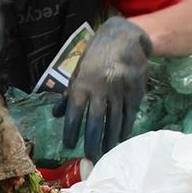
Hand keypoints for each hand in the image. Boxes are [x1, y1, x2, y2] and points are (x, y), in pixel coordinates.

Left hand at [55, 17, 151, 161]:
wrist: (125, 36)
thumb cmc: (97, 55)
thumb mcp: (78, 70)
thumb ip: (68, 94)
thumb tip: (56, 115)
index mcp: (83, 82)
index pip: (74, 112)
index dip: (70, 130)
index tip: (68, 146)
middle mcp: (101, 87)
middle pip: (95, 120)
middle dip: (92, 141)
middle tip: (90, 156)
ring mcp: (120, 89)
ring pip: (114, 120)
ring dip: (109, 138)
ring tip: (105, 152)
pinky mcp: (136, 89)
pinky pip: (130, 113)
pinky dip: (125, 127)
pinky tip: (121, 137)